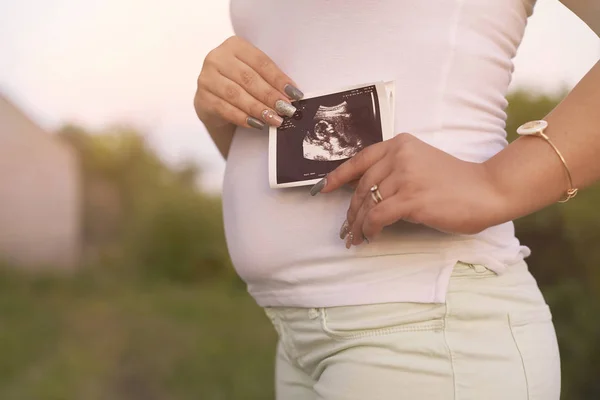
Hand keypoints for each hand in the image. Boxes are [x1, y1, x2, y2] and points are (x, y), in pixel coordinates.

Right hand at [194, 36, 303, 130]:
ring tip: (274, 119)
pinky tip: (256, 123)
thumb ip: (269, 80)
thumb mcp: (254, 74)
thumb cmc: (239, 84)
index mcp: (234, 45)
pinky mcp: (202, 98)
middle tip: (285, 108)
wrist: (214, 99)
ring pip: (236, 94)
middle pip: (248, 78)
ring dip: (258, 108)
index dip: (278, 79)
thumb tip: (292, 95)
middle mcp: (217, 58)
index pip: (260, 62)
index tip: (294, 93)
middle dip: (270, 95)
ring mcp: (206, 78)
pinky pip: (225, 109)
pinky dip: (243, 118)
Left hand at [314, 133, 507, 246]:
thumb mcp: (420, 165)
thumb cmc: (456, 182)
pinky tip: (371, 236)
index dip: (338, 176)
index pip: (360, 159)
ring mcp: (405, 176)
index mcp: (400, 144)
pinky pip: (378, 216)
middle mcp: (399, 156)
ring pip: (367, 203)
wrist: (487, 190)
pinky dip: (370, 229)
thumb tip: (363, 192)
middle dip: (350, 211)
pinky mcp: (411, 198)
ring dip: (358, 225)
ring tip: (355, 238)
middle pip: (361, 186)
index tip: (324, 189)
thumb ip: (394, 171)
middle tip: (346, 228)